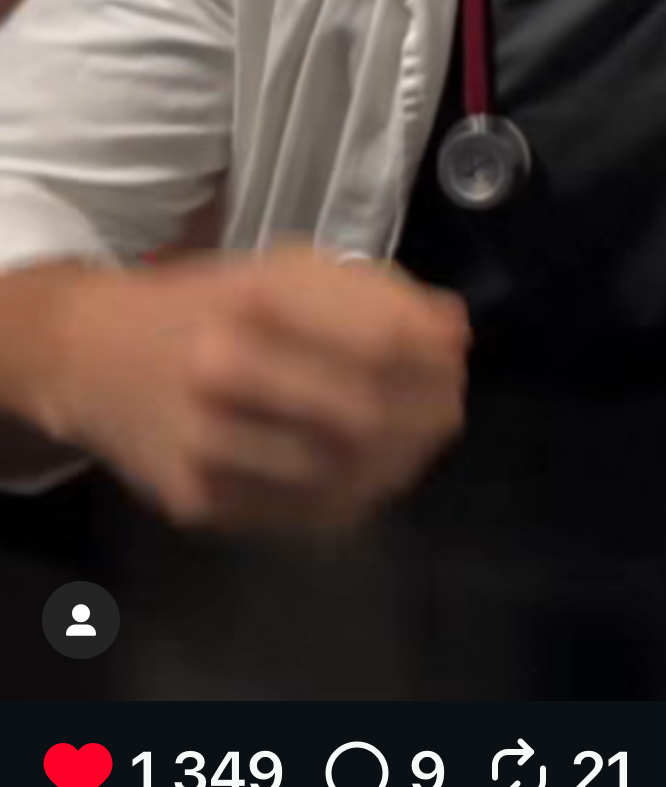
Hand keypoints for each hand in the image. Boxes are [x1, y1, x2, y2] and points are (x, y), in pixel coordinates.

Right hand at [43, 242, 470, 533]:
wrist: (88, 358)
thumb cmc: (201, 306)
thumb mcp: (279, 272)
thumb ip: (369, 296)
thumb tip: (453, 330)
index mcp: (253, 299)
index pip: (378, 339)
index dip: (433, 355)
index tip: (456, 352)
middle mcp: (225, 371)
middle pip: (365, 413)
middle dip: (426, 413)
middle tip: (448, 405)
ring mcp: (208, 446)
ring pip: (341, 474)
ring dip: (400, 460)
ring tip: (417, 439)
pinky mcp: (198, 502)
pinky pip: (303, 514)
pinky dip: (353, 496)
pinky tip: (369, 472)